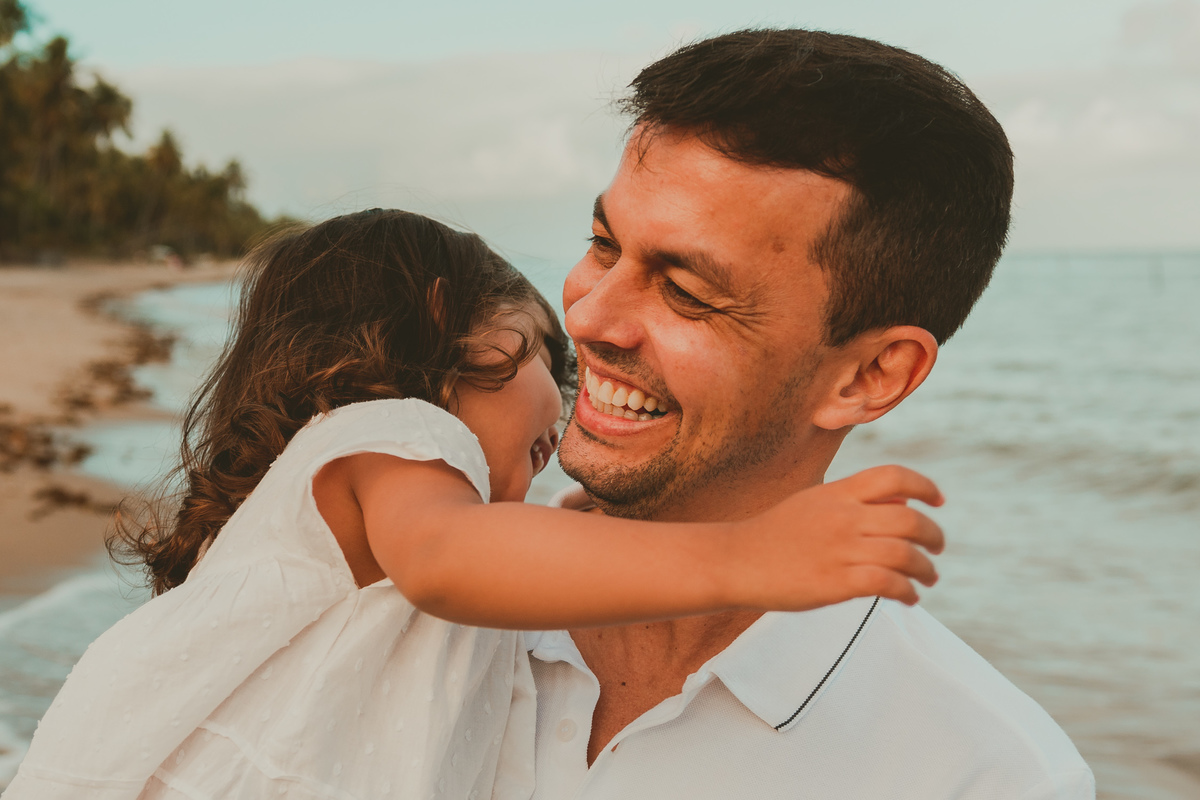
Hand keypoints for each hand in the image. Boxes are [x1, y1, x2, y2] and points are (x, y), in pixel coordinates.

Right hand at [728, 465, 944, 610]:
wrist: (735, 561)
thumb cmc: (774, 535)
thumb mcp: (812, 503)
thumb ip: (852, 502)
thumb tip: (900, 506)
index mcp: (838, 493)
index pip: (893, 477)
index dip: (924, 486)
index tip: (937, 501)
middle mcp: (843, 517)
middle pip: (910, 520)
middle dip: (934, 536)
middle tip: (937, 549)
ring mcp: (840, 550)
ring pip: (905, 555)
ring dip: (926, 569)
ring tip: (928, 578)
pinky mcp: (836, 583)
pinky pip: (888, 584)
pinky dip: (907, 592)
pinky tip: (908, 598)